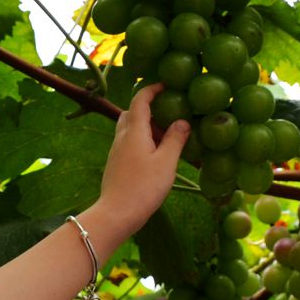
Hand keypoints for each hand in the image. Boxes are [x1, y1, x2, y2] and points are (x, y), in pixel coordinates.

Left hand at [86, 85, 187, 242]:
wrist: (116, 213)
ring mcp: (116, 151)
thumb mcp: (166, 162)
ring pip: (130, 129)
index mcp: (134, 131)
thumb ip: (175, 139)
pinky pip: (129, 143)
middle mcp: (122, 137)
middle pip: (132, 112)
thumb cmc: (143, 187)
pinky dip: (142, 140)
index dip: (152, 89)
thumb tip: (182, 122)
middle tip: (170, 115)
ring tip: (166, 137)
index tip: (166, 85)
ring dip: (146, 126)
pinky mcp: (116, 164)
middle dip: (150, 109)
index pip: (140, 100)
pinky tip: (155, 155)